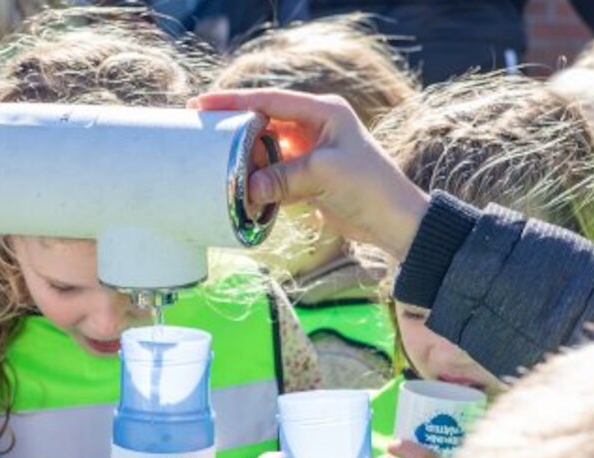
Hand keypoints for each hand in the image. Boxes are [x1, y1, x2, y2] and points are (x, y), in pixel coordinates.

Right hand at [190, 89, 429, 259]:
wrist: (394, 221)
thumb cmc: (370, 185)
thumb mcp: (324, 173)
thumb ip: (282, 177)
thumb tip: (247, 188)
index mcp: (323, 111)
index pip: (270, 100)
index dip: (235, 100)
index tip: (203, 102)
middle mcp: (315, 127)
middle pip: (264, 122)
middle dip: (234, 128)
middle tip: (200, 131)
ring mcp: (310, 153)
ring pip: (267, 151)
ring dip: (245, 159)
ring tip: (213, 162)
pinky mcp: (308, 178)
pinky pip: (274, 176)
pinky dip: (259, 183)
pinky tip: (239, 188)